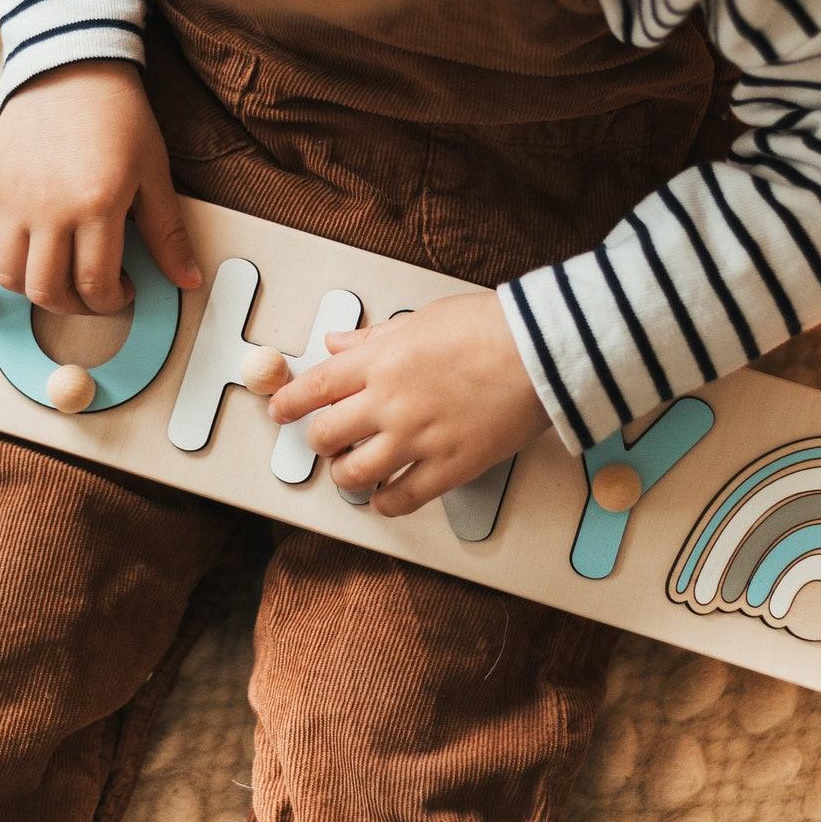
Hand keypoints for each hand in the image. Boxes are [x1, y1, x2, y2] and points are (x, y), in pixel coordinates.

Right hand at [0, 60, 201, 320]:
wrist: (72, 68)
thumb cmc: (119, 118)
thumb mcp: (154, 173)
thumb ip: (168, 233)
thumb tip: (190, 280)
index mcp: (96, 205)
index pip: (95, 283)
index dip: (112, 300)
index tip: (123, 290)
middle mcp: (49, 208)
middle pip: (51, 289)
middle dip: (78, 305)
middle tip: (95, 291)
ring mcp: (12, 200)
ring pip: (12, 277)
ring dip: (37, 296)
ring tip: (58, 285)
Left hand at [268, 291, 547, 516]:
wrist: (541, 351)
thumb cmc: (487, 327)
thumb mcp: (421, 319)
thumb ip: (375, 337)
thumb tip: (338, 343)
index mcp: (378, 362)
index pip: (314, 388)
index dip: (288, 404)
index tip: (279, 411)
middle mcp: (388, 403)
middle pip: (327, 436)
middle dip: (320, 441)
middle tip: (327, 440)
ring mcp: (416, 439)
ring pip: (355, 474)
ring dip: (346, 475)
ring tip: (352, 471)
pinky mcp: (448, 467)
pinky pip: (401, 498)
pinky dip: (385, 503)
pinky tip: (384, 497)